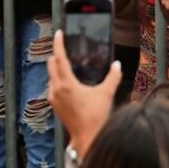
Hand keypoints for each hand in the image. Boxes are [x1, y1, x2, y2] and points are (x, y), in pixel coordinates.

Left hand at [47, 30, 121, 155]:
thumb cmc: (95, 116)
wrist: (87, 136)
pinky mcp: (55, 105)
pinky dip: (57, 79)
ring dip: (56, 68)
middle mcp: (57, 89)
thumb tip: (117, 65)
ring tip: (66, 63)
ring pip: (51, 76)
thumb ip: (113, 77)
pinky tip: (68, 81)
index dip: (59, 44)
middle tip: (62, 46)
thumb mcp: (106, 93)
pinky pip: (53, 86)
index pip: (60, 58)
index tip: (58, 33)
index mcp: (67, 84)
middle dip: (56, 54)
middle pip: (51, 65)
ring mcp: (54, 98)